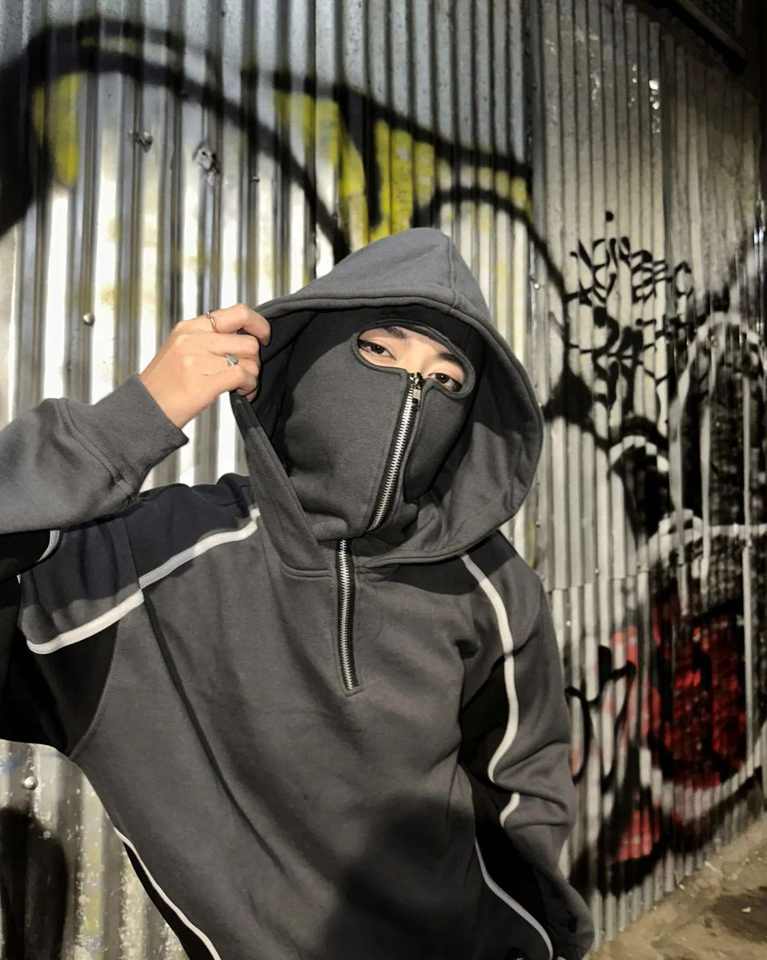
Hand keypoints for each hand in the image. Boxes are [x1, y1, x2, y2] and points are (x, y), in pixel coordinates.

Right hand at [138, 304, 270, 429]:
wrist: (144, 408)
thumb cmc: (165, 383)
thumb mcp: (181, 348)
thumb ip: (209, 338)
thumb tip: (244, 337)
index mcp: (190, 327)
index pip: (237, 313)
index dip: (258, 324)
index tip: (263, 336)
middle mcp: (194, 339)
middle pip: (248, 341)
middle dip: (254, 360)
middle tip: (246, 371)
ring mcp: (198, 360)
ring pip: (249, 361)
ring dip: (252, 376)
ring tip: (241, 385)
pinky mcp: (204, 382)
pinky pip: (243, 377)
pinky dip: (249, 387)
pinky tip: (241, 393)